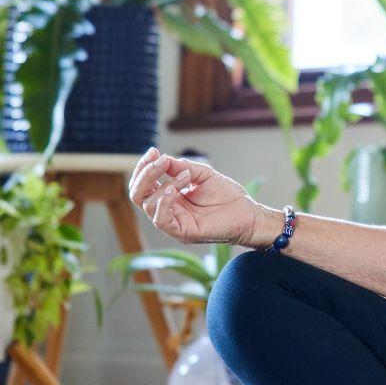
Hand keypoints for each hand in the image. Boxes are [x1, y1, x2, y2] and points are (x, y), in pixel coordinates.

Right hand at [127, 147, 260, 245]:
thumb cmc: (227, 195)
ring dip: (162, 185)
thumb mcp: (202, 174)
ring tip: (185, 176)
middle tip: (160, 160)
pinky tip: (174, 190)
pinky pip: (161, 220)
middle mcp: (167, 210)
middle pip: (138, 194)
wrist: (247, 213)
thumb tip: (161, 159)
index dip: (144, 167)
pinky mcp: (182, 232)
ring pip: (146, 205)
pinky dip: (164, 202)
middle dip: (145, 174)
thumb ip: (182, 167)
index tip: (154, 151)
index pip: (144, 184)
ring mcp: (173, 222)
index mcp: (169, 196)